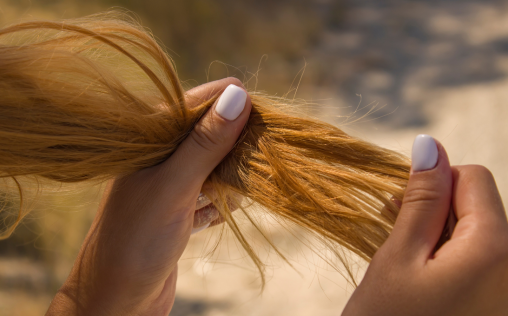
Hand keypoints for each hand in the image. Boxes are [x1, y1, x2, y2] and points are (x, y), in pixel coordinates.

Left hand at [46, 77, 250, 315]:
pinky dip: (220, 203)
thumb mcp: (174, 186)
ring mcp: (169, 184)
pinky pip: (210, 194)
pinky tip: (218, 214)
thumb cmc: (136, 240)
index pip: (195, 104)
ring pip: (213, 166)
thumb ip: (205, 142)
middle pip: (209, 135)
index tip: (264, 113)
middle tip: (253, 160)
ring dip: (230, 179)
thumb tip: (238, 94)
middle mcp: (158, 157)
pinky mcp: (178, 210)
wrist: (117, 301)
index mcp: (147, 140)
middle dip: (234, 146)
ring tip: (234, 194)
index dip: (230, 105)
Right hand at [343, 135, 507, 315]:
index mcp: (496, 249)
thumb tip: (430, 145)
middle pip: (479, 206)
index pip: (473, 178)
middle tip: (397, 236)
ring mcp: (507, 288)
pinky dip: (450, 259)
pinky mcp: (496, 301)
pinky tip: (424, 278)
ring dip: (439, 236)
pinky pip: (480, 261)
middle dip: (436, 211)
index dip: (434, 184)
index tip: (402, 208)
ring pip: (477, 233)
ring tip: (407, 262)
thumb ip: (421, 199)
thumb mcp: (398, 257)